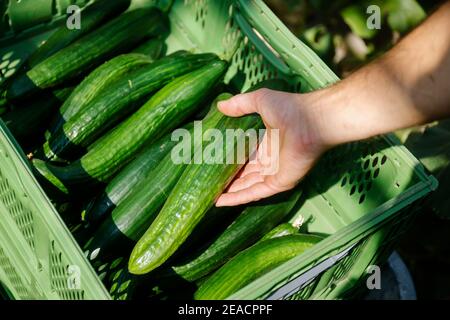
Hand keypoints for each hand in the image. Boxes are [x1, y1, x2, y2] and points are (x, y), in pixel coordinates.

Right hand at [215, 88, 330, 206]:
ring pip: (246, 186)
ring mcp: (274, 174)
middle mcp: (271, 161)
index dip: (230, 160)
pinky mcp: (278, 183)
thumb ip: (240, 104)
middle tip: (207, 182)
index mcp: (268, 144)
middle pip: (245, 174)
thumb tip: (219, 106)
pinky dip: (237, 198)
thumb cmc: (290, 109)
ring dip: (229, 192)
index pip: (245, 156)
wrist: (310, 120)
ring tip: (209, 195)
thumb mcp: (260, 101)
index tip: (212, 163)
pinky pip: (254, 193)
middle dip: (228, 179)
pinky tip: (220, 202)